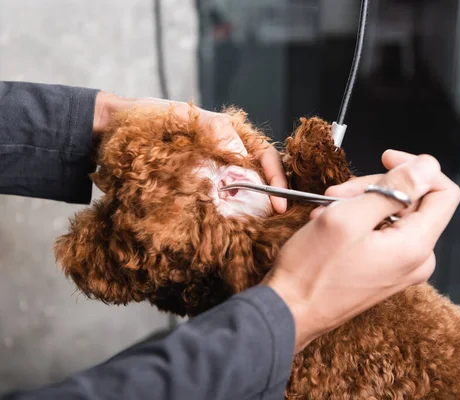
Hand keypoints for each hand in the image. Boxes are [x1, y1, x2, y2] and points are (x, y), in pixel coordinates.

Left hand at [92, 92, 287, 212]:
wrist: (113, 131)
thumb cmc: (146, 118)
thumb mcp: (179, 116)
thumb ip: (213, 129)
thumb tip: (241, 155)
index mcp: (228, 133)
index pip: (265, 154)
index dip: (276, 177)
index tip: (279, 201)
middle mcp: (224, 154)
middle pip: (260, 176)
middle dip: (271, 197)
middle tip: (274, 218)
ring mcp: (210, 172)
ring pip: (243, 191)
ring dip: (253, 208)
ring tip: (259, 226)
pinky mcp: (196, 187)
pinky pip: (219, 201)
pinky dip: (229, 213)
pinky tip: (232, 225)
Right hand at [264, 150, 459, 352]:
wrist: (290, 312)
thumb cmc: (313, 269)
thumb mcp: (349, 217)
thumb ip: (394, 188)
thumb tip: (429, 166)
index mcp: (416, 245)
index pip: (444, 193)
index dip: (418, 168)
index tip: (385, 159)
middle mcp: (417, 259)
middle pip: (413, 201)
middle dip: (375, 187)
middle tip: (337, 191)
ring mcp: (401, 268)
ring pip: (393, 215)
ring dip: (360, 203)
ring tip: (327, 210)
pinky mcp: (385, 272)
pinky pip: (382, 233)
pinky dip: (358, 221)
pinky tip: (330, 223)